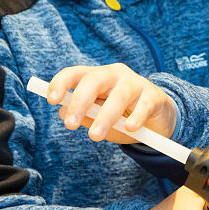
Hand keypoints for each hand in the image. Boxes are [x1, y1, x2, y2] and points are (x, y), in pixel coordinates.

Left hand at [43, 63, 176, 142]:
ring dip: (105, 116)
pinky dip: (136, 117)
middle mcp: (114, 74)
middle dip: (80, 102)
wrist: (156, 119)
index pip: (75, 74)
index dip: (61, 84)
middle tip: (70, 124)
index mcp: (96, 77)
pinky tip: (130, 128)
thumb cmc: (122, 116)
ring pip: (118, 96)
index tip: (51, 100)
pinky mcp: (154, 96)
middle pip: (94, 80)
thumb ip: (83, 115)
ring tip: (95, 136)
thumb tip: (62, 112)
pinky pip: (143, 106)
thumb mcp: (98, 117)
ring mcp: (136, 83)